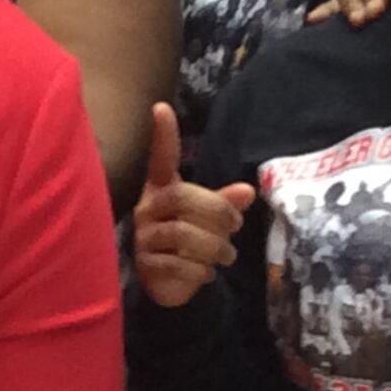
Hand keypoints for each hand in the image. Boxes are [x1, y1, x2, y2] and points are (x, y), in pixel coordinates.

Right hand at [130, 101, 253, 309]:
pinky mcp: (145, 264)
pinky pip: (175, 263)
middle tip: (237, 226)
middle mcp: (148, 208)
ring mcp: (143, 236)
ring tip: (228, 256)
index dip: (163, 135)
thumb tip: (248, 191)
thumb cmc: (189, 241)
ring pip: (181, 233)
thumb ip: (225, 204)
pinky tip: (207, 273)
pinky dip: (199, 270)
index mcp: (163, 189)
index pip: (161, 158)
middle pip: (181, 197)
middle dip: (217, 212)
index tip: (161, 107)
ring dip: (214, 246)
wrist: (167, 283)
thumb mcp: (210, 220)